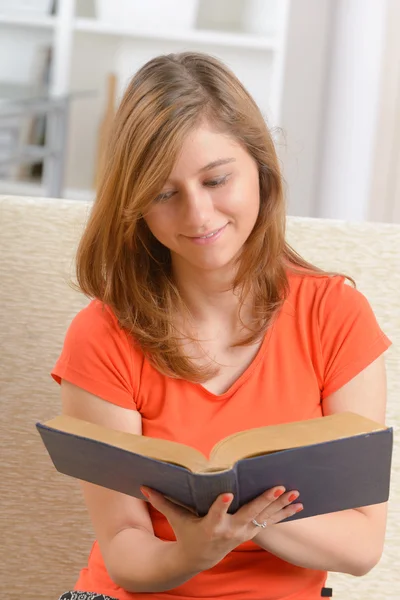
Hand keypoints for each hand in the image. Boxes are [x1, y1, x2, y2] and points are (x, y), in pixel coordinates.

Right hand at [140, 486, 302, 571]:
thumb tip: (143, 485)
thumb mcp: (176, 519)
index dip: (221, 505)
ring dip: (281, 506)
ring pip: (264, 518)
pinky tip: (299, 504)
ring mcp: (243, 533)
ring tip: (295, 493)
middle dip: (263, 501)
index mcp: (211, 525)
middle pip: (249, 514)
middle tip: (277, 488)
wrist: (201, 557)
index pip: (216, 514)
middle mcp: (230, 530)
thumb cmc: (187, 534)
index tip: (228, 494)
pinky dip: (284, 513)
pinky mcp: (251, 532)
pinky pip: (270, 522)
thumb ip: (162, 501)